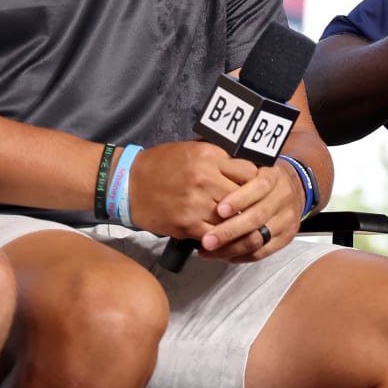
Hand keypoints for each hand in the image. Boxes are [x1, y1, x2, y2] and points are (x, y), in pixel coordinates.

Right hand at [128, 141, 252, 241]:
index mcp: (209, 156)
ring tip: (243, 223)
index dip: (257, 181)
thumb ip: (221, 158)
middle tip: (257, 208)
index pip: (250, 172)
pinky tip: (224, 235)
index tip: (258, 187)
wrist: (128, 184)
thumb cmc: (163, 164)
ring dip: (238, 223)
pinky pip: (215, 235)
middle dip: (251, 204)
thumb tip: (251, 167)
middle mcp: (205, 179)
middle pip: (244, 196)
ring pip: (232, 218)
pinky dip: (222, 237)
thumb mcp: (194, 150)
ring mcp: (195, 203)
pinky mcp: (186, 224)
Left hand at [200, 163, 300, 261]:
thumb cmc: (264, 179)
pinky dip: (239, 256)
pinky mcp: (286, 237)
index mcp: (275, 177)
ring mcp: (286, 219)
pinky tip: (223, 254)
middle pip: (257, 217)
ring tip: (208, 249)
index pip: (260, 187)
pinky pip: (260, 252)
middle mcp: (283, 198)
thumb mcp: (253, 168)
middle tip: (207, 239)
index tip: (219, 210)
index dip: (239, 200)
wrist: (294, 188)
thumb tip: (207, 187)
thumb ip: (234, 175)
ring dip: (230, 247)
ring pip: (257, 239)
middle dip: (229, 231)